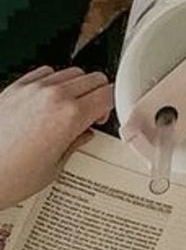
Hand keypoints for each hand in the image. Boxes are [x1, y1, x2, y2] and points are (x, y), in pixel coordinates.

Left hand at [0, 66, 113, 209]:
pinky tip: (48, 97)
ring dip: (77, 86)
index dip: (111, 105)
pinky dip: (53, 80)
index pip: (108, 94)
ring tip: (70, 105)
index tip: (103, 116)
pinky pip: (45, 72)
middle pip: (94, 78)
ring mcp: (34, 89)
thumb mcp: (52, 169)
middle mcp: (54, 96)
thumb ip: (74, 145)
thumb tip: (83, 135)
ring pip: (72, 72)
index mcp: (70, 117)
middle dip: (98, 94)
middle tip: (91, 112)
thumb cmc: (7, 178)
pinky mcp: (16, 87)